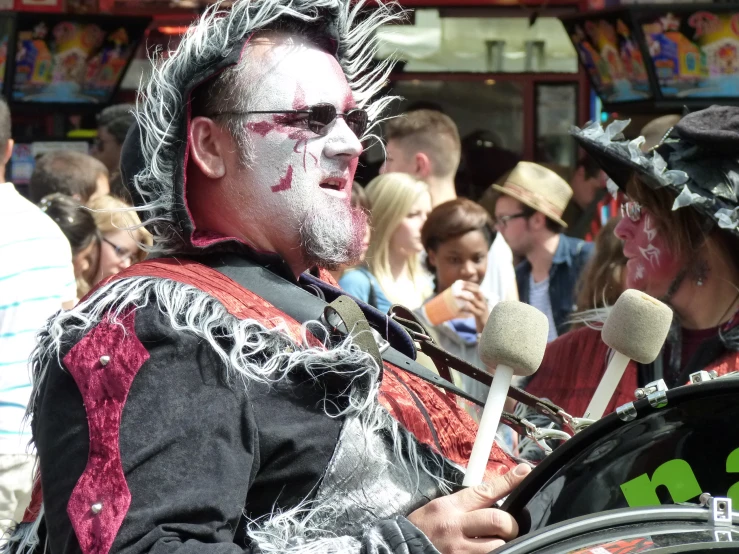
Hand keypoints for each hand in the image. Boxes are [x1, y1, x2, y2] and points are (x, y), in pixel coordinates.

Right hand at [407, 464, 530, 553]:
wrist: (399, 549)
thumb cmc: (420, 530)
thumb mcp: (437, 509)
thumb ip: (463, 505)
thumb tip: (491, 499)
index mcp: (450, 507)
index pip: (485, 490)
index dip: (508, 481)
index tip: (523, 473)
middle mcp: (455, 527)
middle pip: (498, 520)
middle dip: (510, 525)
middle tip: (508, 529)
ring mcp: (459, 550)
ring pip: (498, 545)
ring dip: (502, 544)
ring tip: (495, 543)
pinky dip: (495, 553)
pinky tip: (488, 550)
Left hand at [459, 282, 488, 332]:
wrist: (486, 323)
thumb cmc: (478, 312)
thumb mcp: (476, 304)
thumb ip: (471, 298)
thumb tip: (460, 292)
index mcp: (482, 297)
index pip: (477, 287)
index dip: (469, 284)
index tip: (461, 282)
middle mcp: (483, 301)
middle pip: (477, 291)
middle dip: (468, 287)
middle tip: (459, 286)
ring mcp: (482, 307)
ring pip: (473, 299)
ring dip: (464, 296)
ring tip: (456, 294)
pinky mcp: (480, 314)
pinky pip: (473, 309)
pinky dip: (467, 306)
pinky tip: (462, 304)